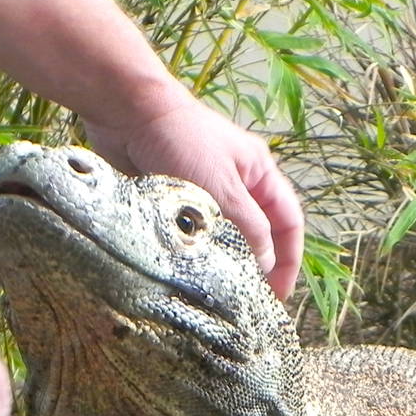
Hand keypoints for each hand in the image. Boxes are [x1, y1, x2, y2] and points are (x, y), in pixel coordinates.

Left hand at [83, 95, 303, 298]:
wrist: (127, 113)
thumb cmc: (180, 139)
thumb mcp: (223, 187)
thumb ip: (248, 228)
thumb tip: (264, 264)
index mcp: (258, 174)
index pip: (288, 223)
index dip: (288, 260)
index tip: (278, 296)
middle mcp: (235, 185)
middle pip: (256, 234)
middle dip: (255, 267)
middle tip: (246, 302)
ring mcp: (202, 193)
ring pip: (221, 238)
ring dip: (221, 263)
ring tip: (216, 295)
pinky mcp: (172, 201)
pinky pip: (189, 235)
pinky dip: (191, 254)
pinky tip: (185, 274)